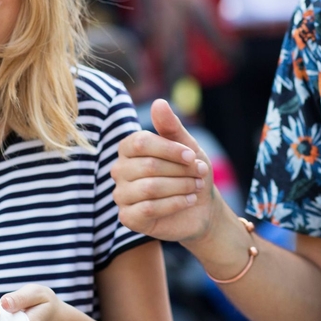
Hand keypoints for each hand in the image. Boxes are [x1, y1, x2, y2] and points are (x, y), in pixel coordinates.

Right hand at [110, 98, 216, 242]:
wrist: (200, 207)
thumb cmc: (189, 171)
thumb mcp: (186, 146)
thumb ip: (171, 126)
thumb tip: (158, 102)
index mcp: (128, 148)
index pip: (141, 142)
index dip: (169, 149)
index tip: (192, 155)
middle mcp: (119, 170)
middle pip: (148, 166)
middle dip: (180, 170)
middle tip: (200, 173)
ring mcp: (121, 195)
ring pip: (150, 188)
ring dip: (180, 186)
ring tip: (195, 186)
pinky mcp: (128, 218)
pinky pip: (149, 209)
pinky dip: (175, 203)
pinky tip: (189, 200)